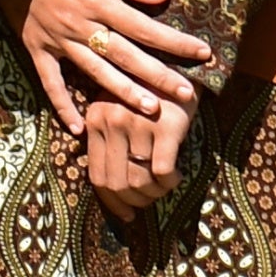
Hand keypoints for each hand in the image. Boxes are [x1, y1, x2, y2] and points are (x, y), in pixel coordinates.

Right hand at [0, 0, 212, 134]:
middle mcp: (81, 26)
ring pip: (96, 72)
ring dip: (123, 92)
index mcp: (98, 3)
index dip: (174, 41)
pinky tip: (79, 129)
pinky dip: (62, 106)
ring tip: (150, 109)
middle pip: (126, 55)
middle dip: (158, 75)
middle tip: (186, 94)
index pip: (144, 27)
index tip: (202, 53)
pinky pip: (51, 83)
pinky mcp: (39, 51)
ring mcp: (59, 42)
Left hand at [81, 87, 192, 215]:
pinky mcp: (165, 126)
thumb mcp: (119, 111)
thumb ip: (110, 142)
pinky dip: (169, 182)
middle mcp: (111, 122)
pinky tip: (176, 176)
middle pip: (117, 182)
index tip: (125, 213)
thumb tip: (113, 190)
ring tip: (163, 188)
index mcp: (94, 121)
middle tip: (148, 203)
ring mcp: (137, 123)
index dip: (111, 201)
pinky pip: (162, 171)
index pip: (96, 175)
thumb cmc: (149, 94)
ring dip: (154, 193)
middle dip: (134, 201)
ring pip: (140, 180)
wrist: (180, 63)